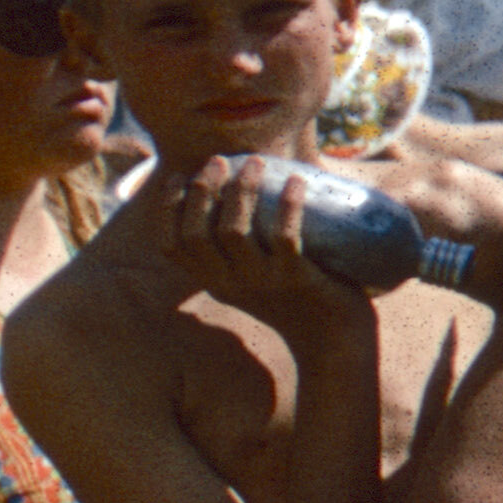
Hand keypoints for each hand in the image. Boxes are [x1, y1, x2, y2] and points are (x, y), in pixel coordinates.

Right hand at [160, 148, 353, 330]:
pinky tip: (297, 181)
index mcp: (214, 282)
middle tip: (220, 160)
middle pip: (196, 234)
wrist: (336, 342)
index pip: (170, 246)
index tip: (178, 175)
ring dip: (242, 190)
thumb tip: (242, 187)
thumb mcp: (255, 279)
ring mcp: (262, 283)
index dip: (167, 209)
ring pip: (234, 232)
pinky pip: (284, 237)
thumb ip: (241, 249)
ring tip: (256, 162)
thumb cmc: (298, 299)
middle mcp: (230, 285)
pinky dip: (287, 205)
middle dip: (203, 190)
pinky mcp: (297, 280)